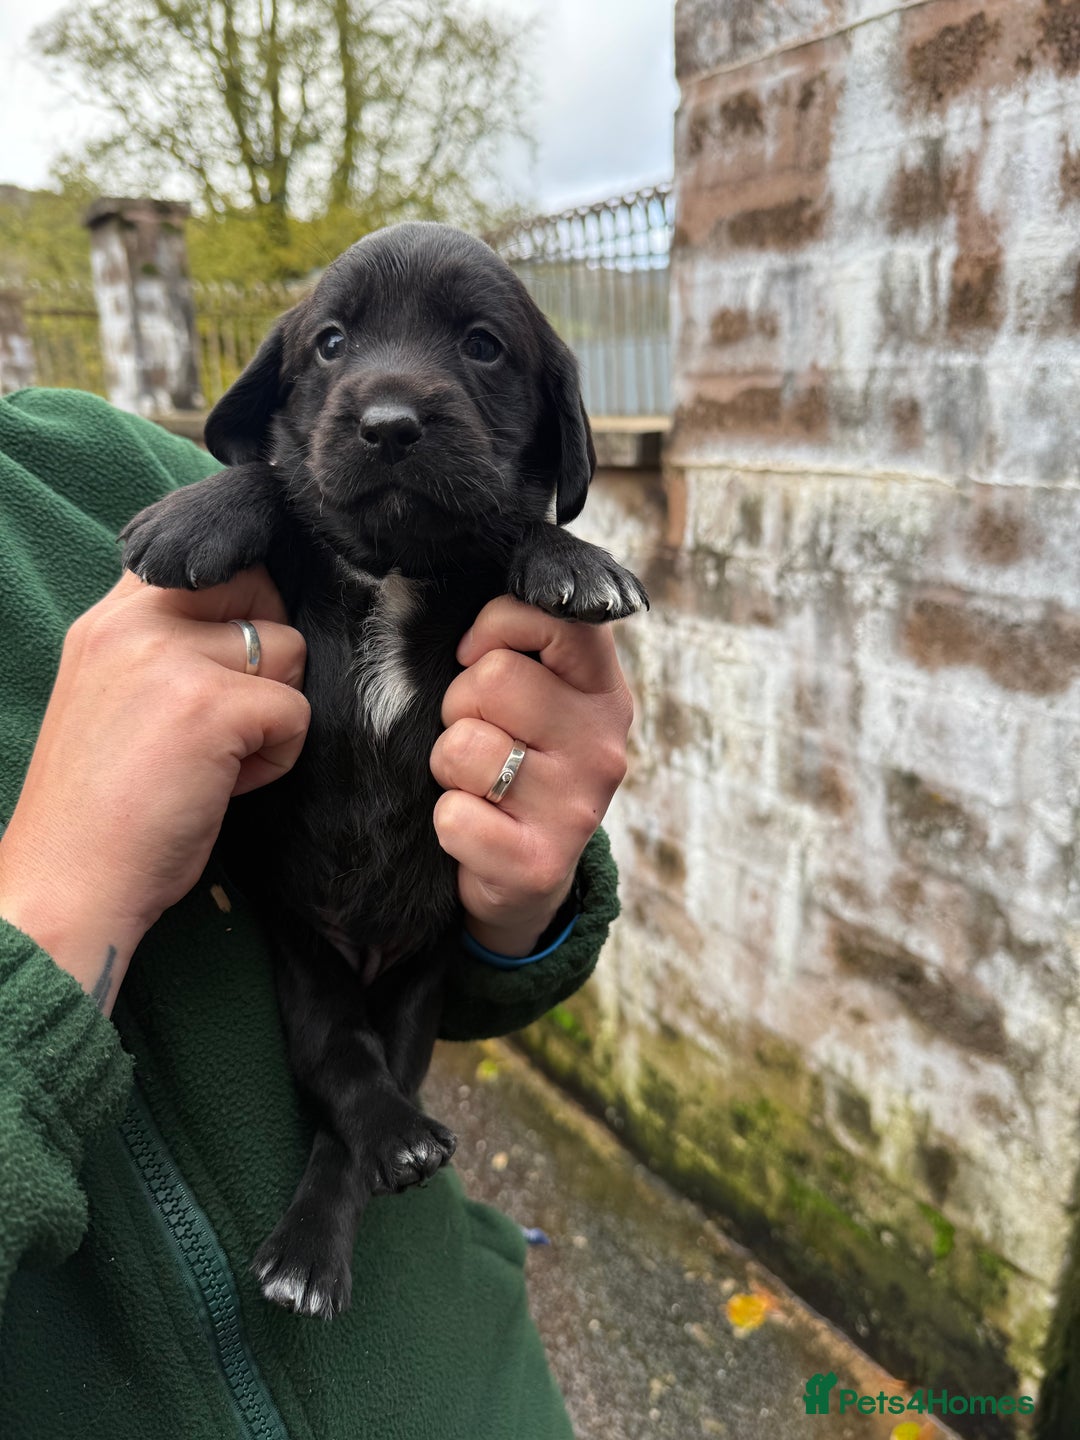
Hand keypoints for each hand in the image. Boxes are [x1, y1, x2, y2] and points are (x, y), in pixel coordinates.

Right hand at [0, 568, 308, 1013]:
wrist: (70, 884)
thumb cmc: (104, 806)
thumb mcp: (118, 694)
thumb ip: (168, 646)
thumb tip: (254, 621)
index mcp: (110, 617)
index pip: (206, 558)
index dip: (242, 602)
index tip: (233, 663)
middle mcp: (135, 622)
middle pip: (261, 590)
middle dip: (268, 655)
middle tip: (226, 720)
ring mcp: (172, 659)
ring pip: (289, 651)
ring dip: (273, 711)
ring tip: (219, 759)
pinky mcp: (212, 707)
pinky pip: (296, 712)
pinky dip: (276, 759)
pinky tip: (226, 787)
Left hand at [430, 597, 633, 956]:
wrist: (526, 876)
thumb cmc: (518, 761)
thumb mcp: (537, 694)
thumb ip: (521, 639)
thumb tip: (467, 579)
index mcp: (603, 690)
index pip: (553, 616)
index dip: (495, 628)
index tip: (480, 658)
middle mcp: (602, 743)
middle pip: (492, 680)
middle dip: (460, 704)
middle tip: (479, 734)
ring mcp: (576, 806)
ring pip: (463, 746)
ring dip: (447, 765)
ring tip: (476, 782)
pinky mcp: (539, 863)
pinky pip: (454, 817)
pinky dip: (447, 823)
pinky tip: (477, 830)